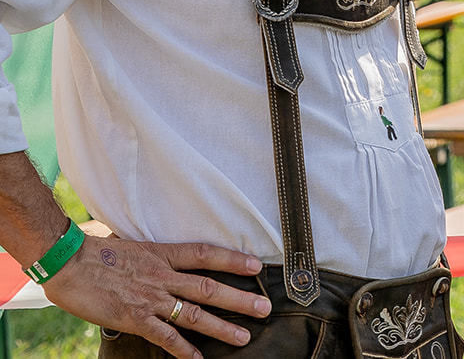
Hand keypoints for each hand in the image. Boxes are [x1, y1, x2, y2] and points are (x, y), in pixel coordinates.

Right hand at [43, 236, 271, 358]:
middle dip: (240, 299)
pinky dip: (183, 349)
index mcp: (164, 253)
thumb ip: (157, 255)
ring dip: (222, 326)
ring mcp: (150, 299)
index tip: (257, 267)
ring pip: (194, 314)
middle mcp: (163, 276)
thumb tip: (168, 256)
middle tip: (265, 308)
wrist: (67, 262)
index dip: (233, 259)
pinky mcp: (135, 319)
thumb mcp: (136, 245)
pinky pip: (165, 337)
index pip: (206, 254)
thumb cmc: (97, 251)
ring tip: (244, 336)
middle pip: (210, 287)